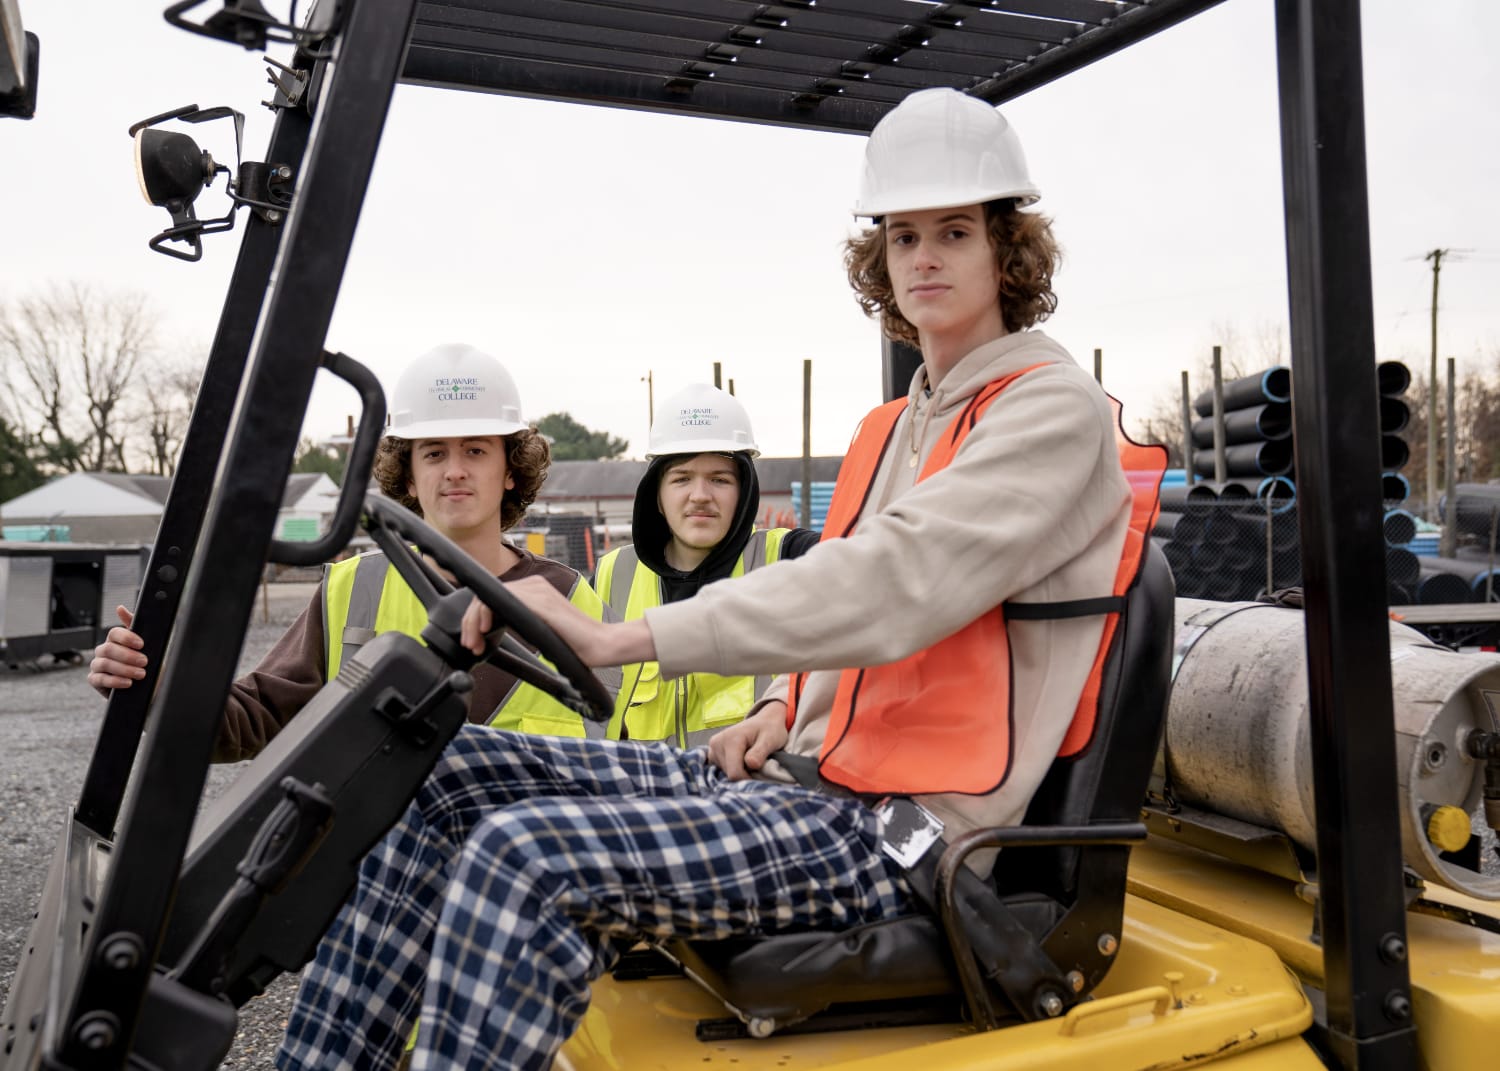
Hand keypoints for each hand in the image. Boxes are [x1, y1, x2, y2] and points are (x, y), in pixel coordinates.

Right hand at [88, 606, 145, 697]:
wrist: (148, 685)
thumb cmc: (146, 663)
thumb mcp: (147, 644)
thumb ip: (135, 625)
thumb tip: (120, 608)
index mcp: (115, 640)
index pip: (114, 633)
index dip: (127, 637)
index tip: (141, 644)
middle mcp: (104, 650)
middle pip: (109, 649)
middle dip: (128, 656)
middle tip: (144, 661)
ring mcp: (97, 665)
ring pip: (103, 663)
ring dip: (124, 669)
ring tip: (140, 674)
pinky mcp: (95, 680)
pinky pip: (99, 679)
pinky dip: (115, 681)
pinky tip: (128, 683)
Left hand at [461, 577, 654, 665]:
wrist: (601, 645)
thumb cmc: (575, 643)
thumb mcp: (539, 629)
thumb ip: (520, 622)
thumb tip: (493, 628)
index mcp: (534, 589)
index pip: (494, 595)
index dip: (475, 617)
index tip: (474, 641)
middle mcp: (535, 585)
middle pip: (488, 594)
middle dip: (470, 621)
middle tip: (470, 644)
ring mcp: (538, 591)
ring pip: (491, 596)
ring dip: (474, 621)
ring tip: (474, 643)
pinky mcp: (542, 602)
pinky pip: (505, 599)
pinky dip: (487, 614)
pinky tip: (484, 631)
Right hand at [707, 700, 789, 780]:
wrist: (765, 721)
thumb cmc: (770, 730)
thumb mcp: (770, 739)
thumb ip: (760, 752)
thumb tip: (751, 764)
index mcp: (730, 739)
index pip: (734, 773)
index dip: (748, 779)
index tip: (761, 776)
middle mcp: (716, 743)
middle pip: (729, 775)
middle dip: (744, 774)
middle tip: (758, 764)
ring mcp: (712, 749)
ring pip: (725, 774)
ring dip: (739, 772)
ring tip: (750, 760)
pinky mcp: (712, 754)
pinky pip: (721, 771)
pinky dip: (733, 770)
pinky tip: (742, 762)